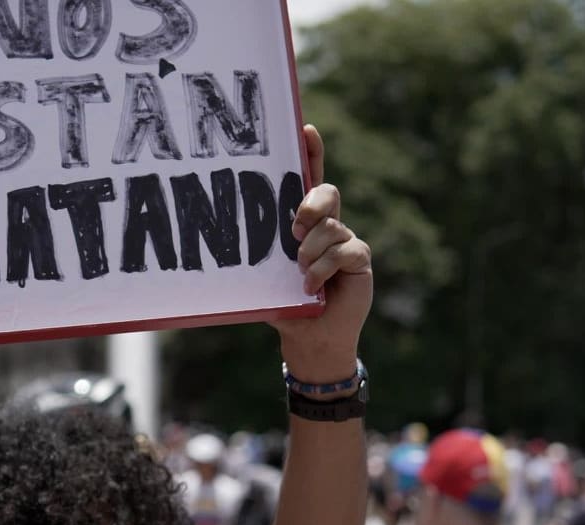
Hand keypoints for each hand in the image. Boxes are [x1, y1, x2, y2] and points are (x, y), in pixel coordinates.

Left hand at [271, 125, 372, 382]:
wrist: (310, 336)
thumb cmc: (284, 301)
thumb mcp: (265, 274)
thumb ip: (258, 254)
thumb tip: (224, 238)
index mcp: (304, 220)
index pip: (308, 179)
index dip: (311, 153)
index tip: (306, 128)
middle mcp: (327, 224)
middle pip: (325, 193)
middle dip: (310, 204)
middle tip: (294, 229)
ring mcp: (346, 240)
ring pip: (330, 227)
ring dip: (311, 253)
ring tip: (300, 274)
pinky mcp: (360, 259)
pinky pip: (345, 251)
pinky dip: (324, 268)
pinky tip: (312, 286)